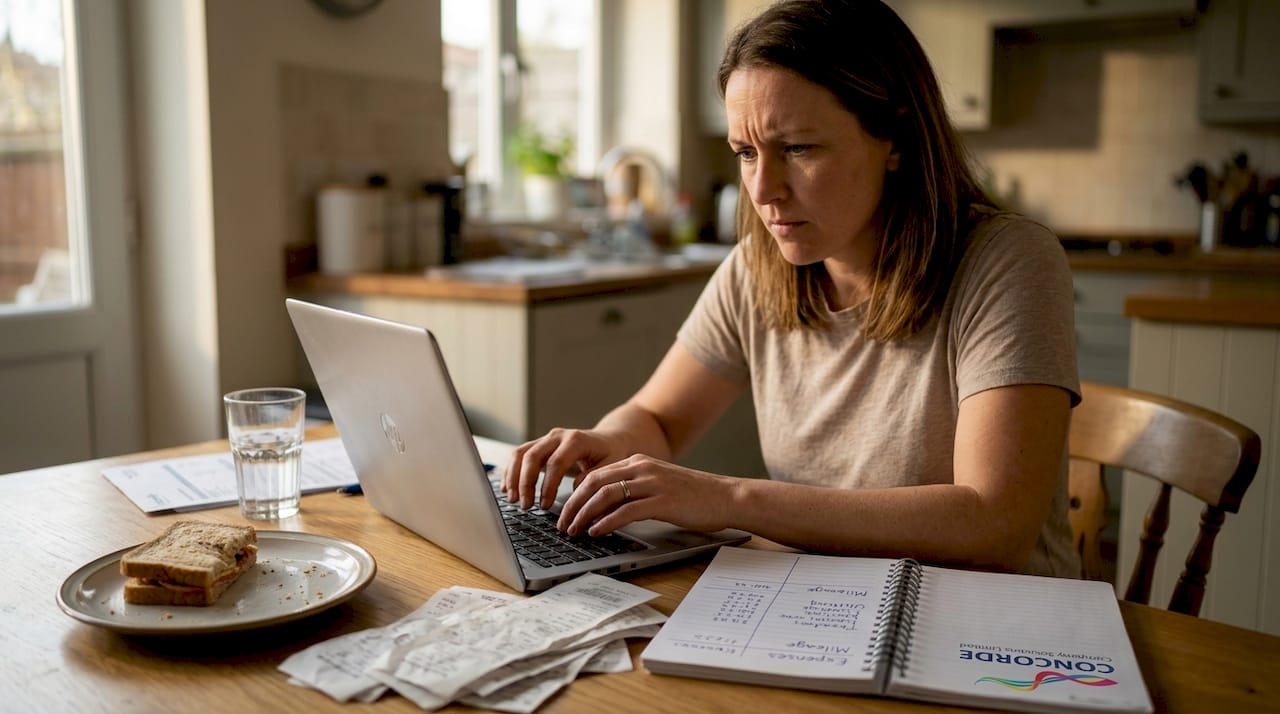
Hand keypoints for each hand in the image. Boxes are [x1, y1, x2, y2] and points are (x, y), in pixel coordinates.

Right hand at [504, 428, 627, 509]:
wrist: (609, 439)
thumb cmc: (610, 454)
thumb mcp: (610, 466)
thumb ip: (593, 478)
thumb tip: (575, 492)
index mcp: (576, 440)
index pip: (555, 463)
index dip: (547, 485)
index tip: (544, 505)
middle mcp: (557, 436)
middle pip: (532, 456)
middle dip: (525, 483)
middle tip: (525, 505)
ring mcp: (546, 439)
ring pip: (520, 453)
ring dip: (513, 477)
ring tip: (512, 499)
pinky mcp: (539, 444)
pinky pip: (519, 455)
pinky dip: (511, 471)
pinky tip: (507, 488)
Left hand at [556, 454, 737, 536]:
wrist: (726, 497)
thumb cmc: (694, 497)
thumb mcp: (659, 486)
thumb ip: (634, 491)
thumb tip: (605, 510)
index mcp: (639, 462)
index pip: (596, 474)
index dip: (575, 493)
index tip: (565, 511)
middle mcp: (642, 468)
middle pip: (594, 483)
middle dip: (573, 505)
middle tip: (562, 524)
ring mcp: (652, 483)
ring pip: (605, 495)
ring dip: (584, 514)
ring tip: (574, 531)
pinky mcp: (662, 501)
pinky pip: (625, 511)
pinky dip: (606, 522)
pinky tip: (596, 532)